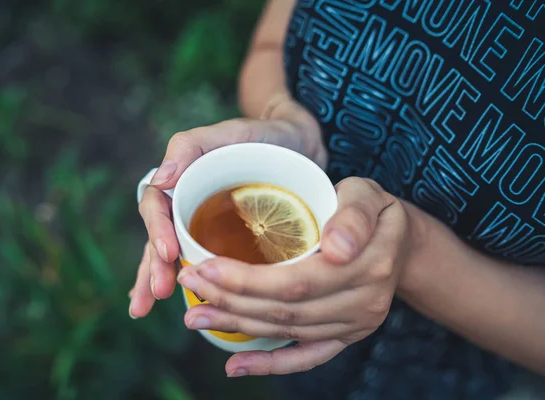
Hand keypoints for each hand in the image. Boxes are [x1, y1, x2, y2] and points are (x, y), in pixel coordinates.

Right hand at [129, 99, 326, 317]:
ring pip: (172, 254)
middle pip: (160, 236)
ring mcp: (203, 222)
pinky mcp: (225, 238)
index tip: (168, 252)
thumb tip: (160, 180)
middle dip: (153, 266)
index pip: (156, 206)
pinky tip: (177, 301)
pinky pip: (199, 260)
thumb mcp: (230, 133)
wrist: (298, 146)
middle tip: (160, 291)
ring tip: (145, 308)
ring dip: (156, 279)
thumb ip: (191, 146)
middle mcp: (187, 203)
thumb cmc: (263, 137)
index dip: (157, 229)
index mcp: (181, 180)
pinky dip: (188, 282)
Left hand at [176, 177, 413, 375]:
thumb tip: (337, 247)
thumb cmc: (374, 211)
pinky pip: (307, 357)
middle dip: (231, 299)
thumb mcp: (368, 195)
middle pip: (285, 310)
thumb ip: (353, 215)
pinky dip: (270, 365)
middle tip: (189, 285)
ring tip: (196, 316)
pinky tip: (234, 366)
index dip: (247, 279)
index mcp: (368, 265)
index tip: (205, 266)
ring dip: (237, 325)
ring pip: (287, 331)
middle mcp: (363, 303)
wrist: (400, 244)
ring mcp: (355, 325)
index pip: (297, 280)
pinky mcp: (346, 337)